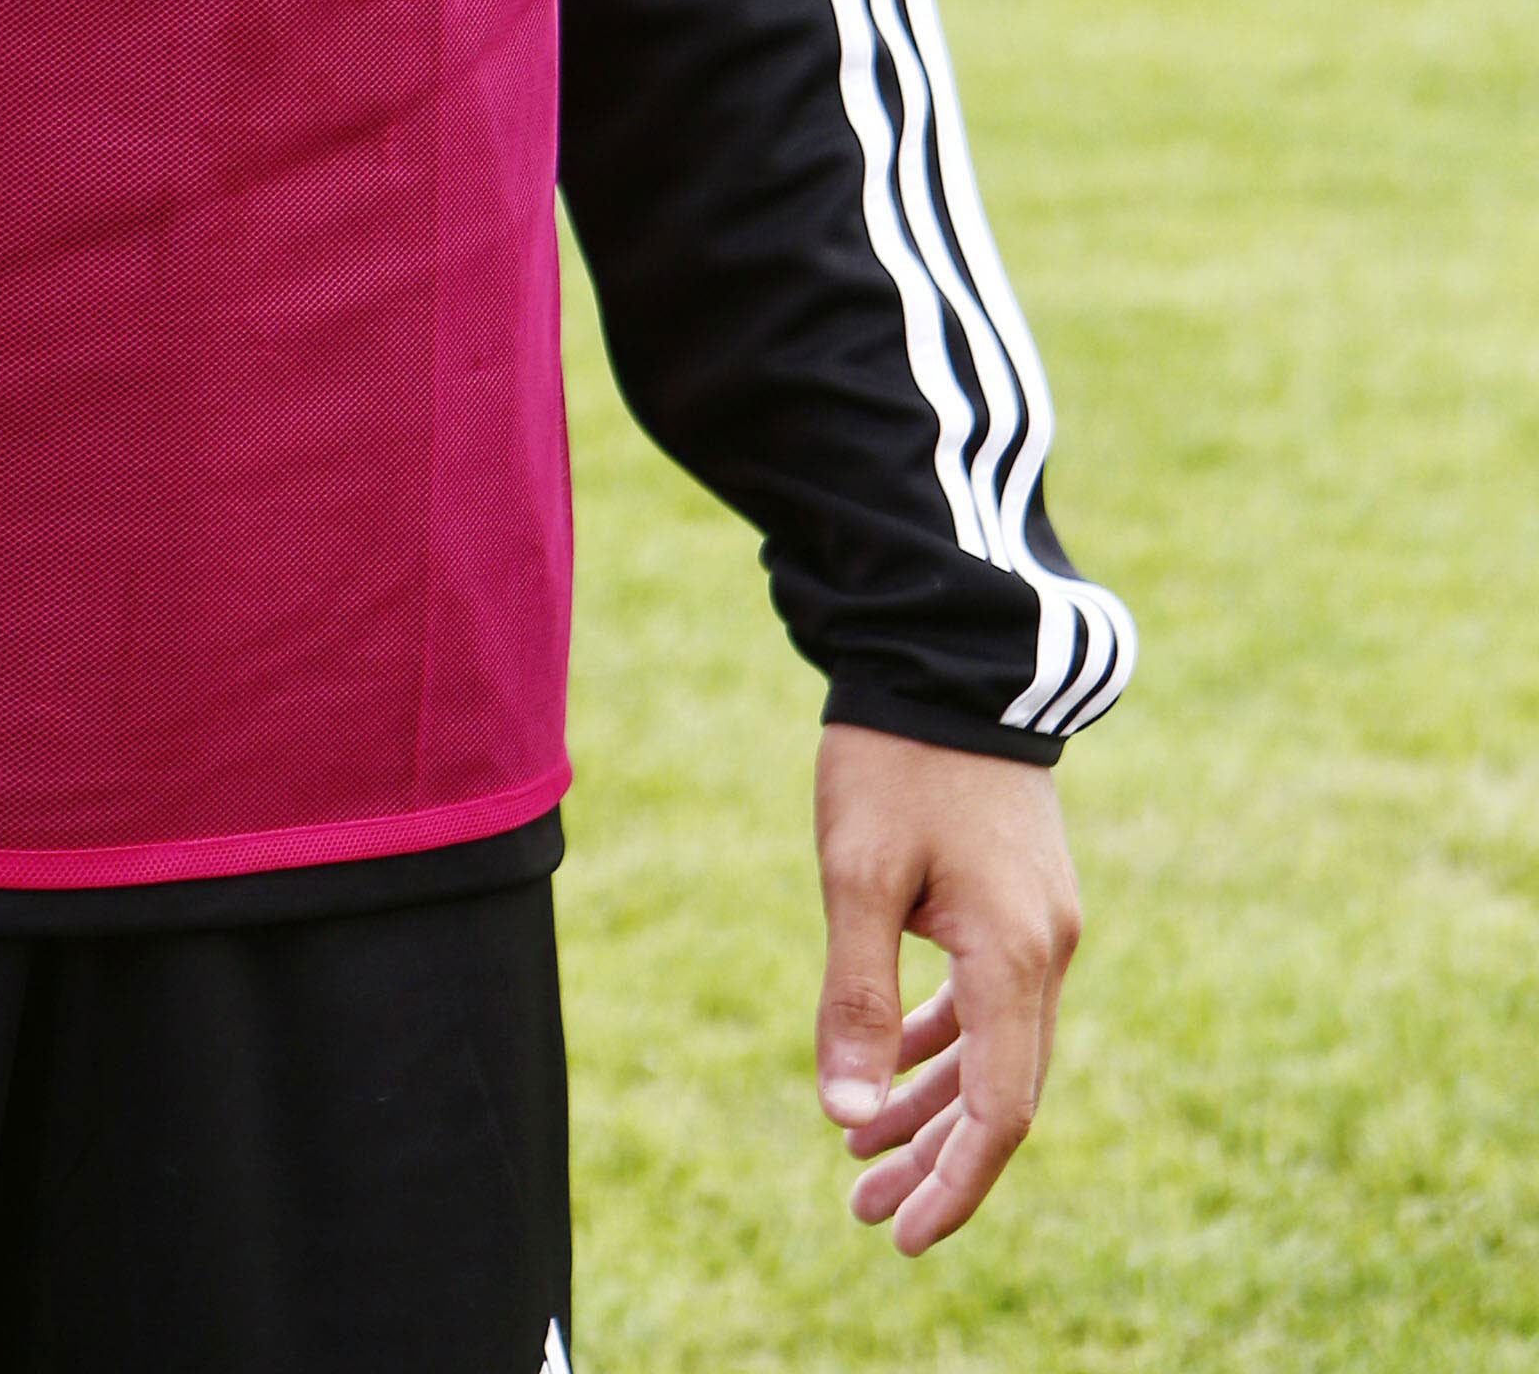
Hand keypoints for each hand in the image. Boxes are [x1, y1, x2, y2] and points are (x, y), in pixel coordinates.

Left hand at [811, 724, 1082, 1257]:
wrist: (945, 657)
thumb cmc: (894, 761)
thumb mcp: (856, 872)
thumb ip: (856, 997)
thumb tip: (846, 1117)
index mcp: (1015, 956)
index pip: (1000, 1112)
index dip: (954, 1183)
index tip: (900, 1236)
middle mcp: (1046, 952)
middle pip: (1002, 1092)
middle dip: (936, 1161)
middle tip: (864, 1214)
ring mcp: (1041, 925)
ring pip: (995, 1050)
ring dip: (935, 1106)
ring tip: (863, 1157)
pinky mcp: (1022, 900)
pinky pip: (990, 1001)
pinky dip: (944, 1043)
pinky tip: (892, 1069)